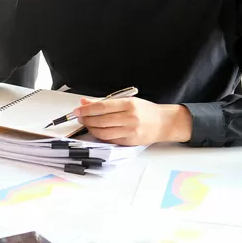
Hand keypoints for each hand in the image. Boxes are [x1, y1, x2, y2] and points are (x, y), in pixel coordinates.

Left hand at [74, 97, 191, 145]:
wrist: (164, 123)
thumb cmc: (145, 111)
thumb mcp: (127, 101)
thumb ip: (104, 102)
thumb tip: (85, 102)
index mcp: (129, 104)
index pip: (102, 107)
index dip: (86, 110)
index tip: (77, 111)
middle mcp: (130, 118)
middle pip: (100, 120)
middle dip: (86, 120)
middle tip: (80, 117)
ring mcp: (130, 131)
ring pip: (102, 132)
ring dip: (91, 129)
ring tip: (87, 124)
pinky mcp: (129, 141)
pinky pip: (109, 139)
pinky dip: (99, 135)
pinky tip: (96, 131)